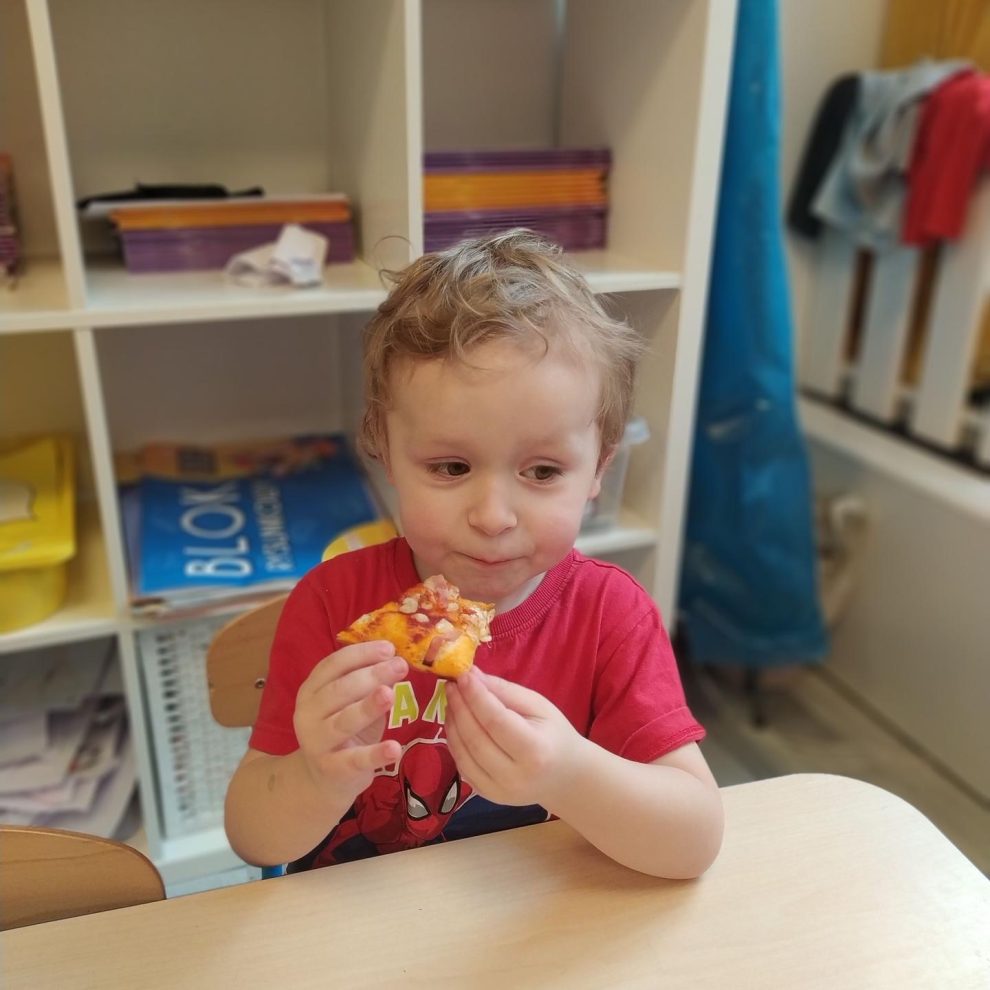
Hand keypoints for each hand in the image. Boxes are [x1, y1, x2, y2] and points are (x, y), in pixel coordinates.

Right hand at [292, 641, 406, 802]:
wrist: (322, 780)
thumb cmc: (342, 731)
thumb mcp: (350, 702)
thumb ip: (367, 682)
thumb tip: (396, 658)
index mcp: (311, 689)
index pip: (334, 665)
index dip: (361, 654)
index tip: (389, 647)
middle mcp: (308, 713)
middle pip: (340, 690)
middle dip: (372, 675)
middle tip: (400, 665)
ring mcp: (317, 743)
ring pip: (344, 721)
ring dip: (367, 707)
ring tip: (389, 694)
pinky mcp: (332, 769)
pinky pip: (355, 760)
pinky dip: (375, 755)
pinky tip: (394, 748)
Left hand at [445, 668, 585, 807]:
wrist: (564, 777)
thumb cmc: (554, 735)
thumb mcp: (539, 706)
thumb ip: (505, 691)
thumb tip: (472, 676)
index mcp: (535, 751)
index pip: (496, 721)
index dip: (476, 697)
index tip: (463, 676)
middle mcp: (515, 776)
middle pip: (475, 737)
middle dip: (460, 706)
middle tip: (451, 684)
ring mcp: (499, 791)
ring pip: (463, 753)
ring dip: (452, 723)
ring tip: (452, 700)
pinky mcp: (487, 796)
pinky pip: (462, 766)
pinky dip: (454, 741)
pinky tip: (455, 722)